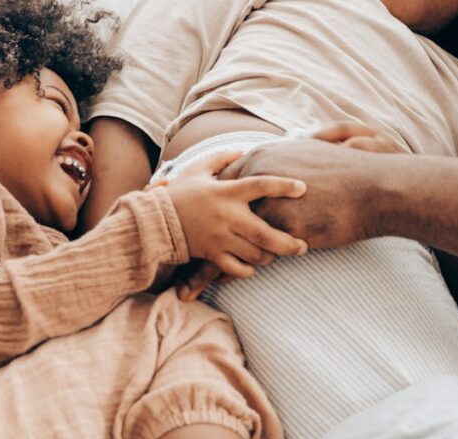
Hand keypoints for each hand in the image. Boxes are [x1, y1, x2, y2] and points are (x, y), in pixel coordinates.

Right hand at [166, 150, 307, 281]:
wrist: (154, 220)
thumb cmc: (179, 194)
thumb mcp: (197, 170)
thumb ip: (220, 159)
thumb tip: (241, 150)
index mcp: (226, 192)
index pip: (261, 186)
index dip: (284, 186)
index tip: (303, 188)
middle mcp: (226, 216)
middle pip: (265, 233)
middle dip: (288, 243)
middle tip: (303, 246)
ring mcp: (219, 238)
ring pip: (254, 254)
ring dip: (270, 257)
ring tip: (277, 255)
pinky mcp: (211, 255)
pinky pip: (236, 268)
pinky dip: (248, 270)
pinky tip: (252, 266)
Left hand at [175, 123, 401, 300]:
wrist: (375, 188)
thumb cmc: (349, 174)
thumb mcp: (314, 153)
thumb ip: (289, 159)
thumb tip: (286, 150)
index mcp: (262, 161)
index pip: (221, 186)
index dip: (198, 204)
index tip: (177, 219)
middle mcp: (257, 181)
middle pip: (212, 214)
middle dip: (188, 237)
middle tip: (166, 254)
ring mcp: (266, 206)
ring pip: (223, 240)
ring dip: (203, 266)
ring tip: (184, 288)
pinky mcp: (279, 230)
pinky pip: (248, 257)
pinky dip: (227, 273)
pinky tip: (213, 290)